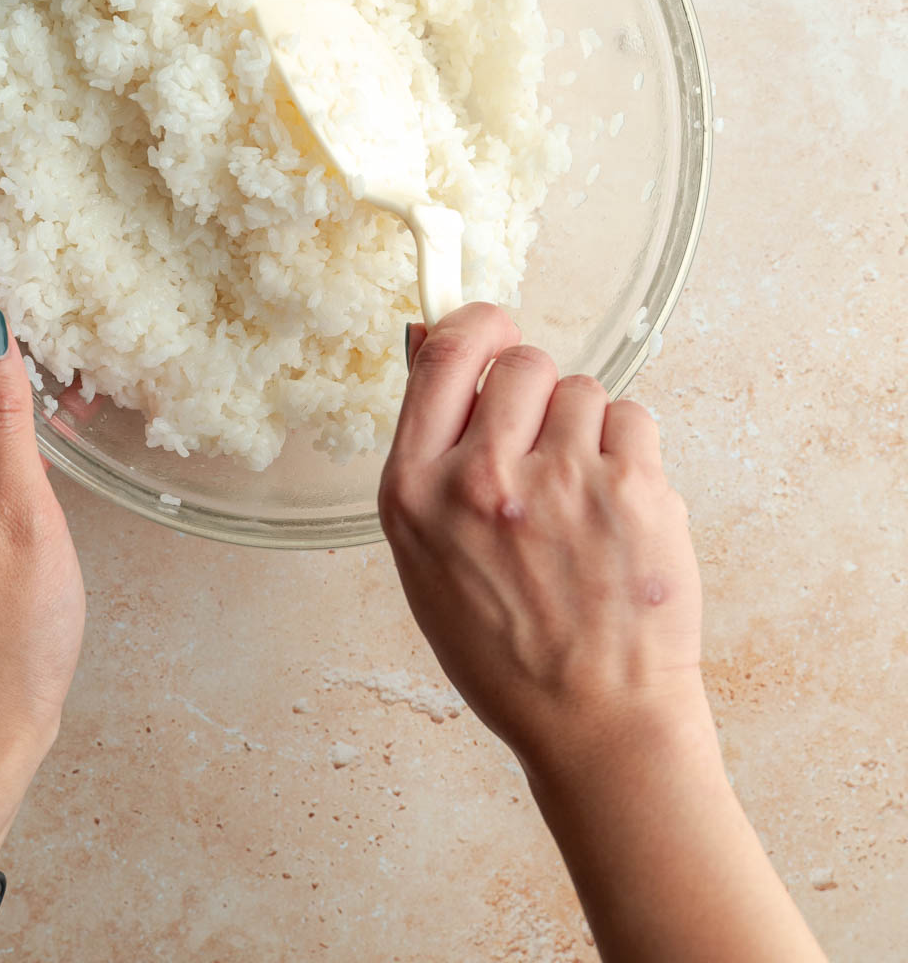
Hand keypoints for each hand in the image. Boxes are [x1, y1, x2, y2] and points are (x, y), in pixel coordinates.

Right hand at [380, 307, 827, 962]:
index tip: (489, 328)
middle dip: (535, 390)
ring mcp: (561, 481)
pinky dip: (631, 452)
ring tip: (584, 499)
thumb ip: (428, 454)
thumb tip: (427, 342)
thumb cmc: (507, 650)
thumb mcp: (426, 558)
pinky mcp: (632, 489)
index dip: (471, 325)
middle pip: (520, 361)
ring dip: (586, 428)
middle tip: (545, 447)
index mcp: (416, 493)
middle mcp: (483, 478)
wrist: (596, 724)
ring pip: (582, 389)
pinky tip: (619, 509)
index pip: (441, 358)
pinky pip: (634, 417)